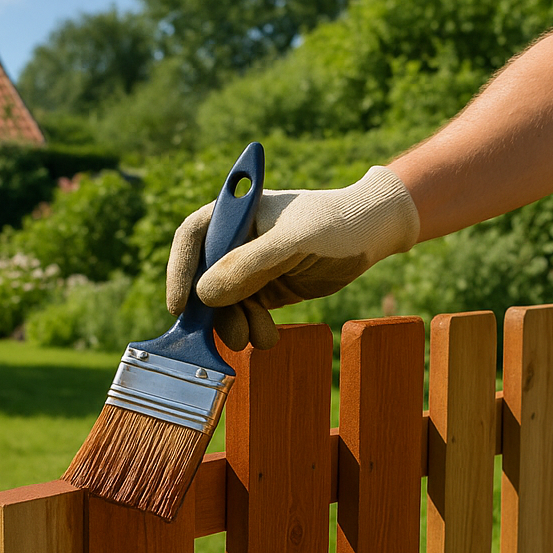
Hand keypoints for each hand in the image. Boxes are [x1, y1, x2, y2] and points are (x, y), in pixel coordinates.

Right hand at [166, 166, 418, 349]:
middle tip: (233, 335)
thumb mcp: (291, 243)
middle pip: (205, 278)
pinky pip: (247, 312)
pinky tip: (267, 336)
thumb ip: (249, 265)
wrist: (373, 234)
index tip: (180, 306)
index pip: (191, 238)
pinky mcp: (267, 288)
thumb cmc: (334, 224)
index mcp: (234, 214)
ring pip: (225, 301)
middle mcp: (236, 239)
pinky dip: (253, 327)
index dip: (179, 271)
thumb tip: (204, 294)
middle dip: (215, 310)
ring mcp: (251, 265)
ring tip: (257, 338)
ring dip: (236, 323)